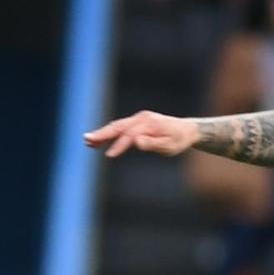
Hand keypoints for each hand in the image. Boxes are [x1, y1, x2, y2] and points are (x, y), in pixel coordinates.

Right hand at [82, 111, 198, 158]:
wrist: (186, 130)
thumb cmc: (178, 140)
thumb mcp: (170, 146)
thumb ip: (153, 144)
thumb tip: (136, 141)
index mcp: (149, 124)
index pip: (130, 135)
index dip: (119, 145)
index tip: (109, 155)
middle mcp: (141, 119)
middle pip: (118, 126)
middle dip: (102, 134)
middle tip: (87, 140)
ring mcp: (138, 119)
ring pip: (117, 126)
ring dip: (102, 133)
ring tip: (87, 141)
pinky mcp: (137, 122)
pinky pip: (120, 127)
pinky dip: (109, 132)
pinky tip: (99, 140)